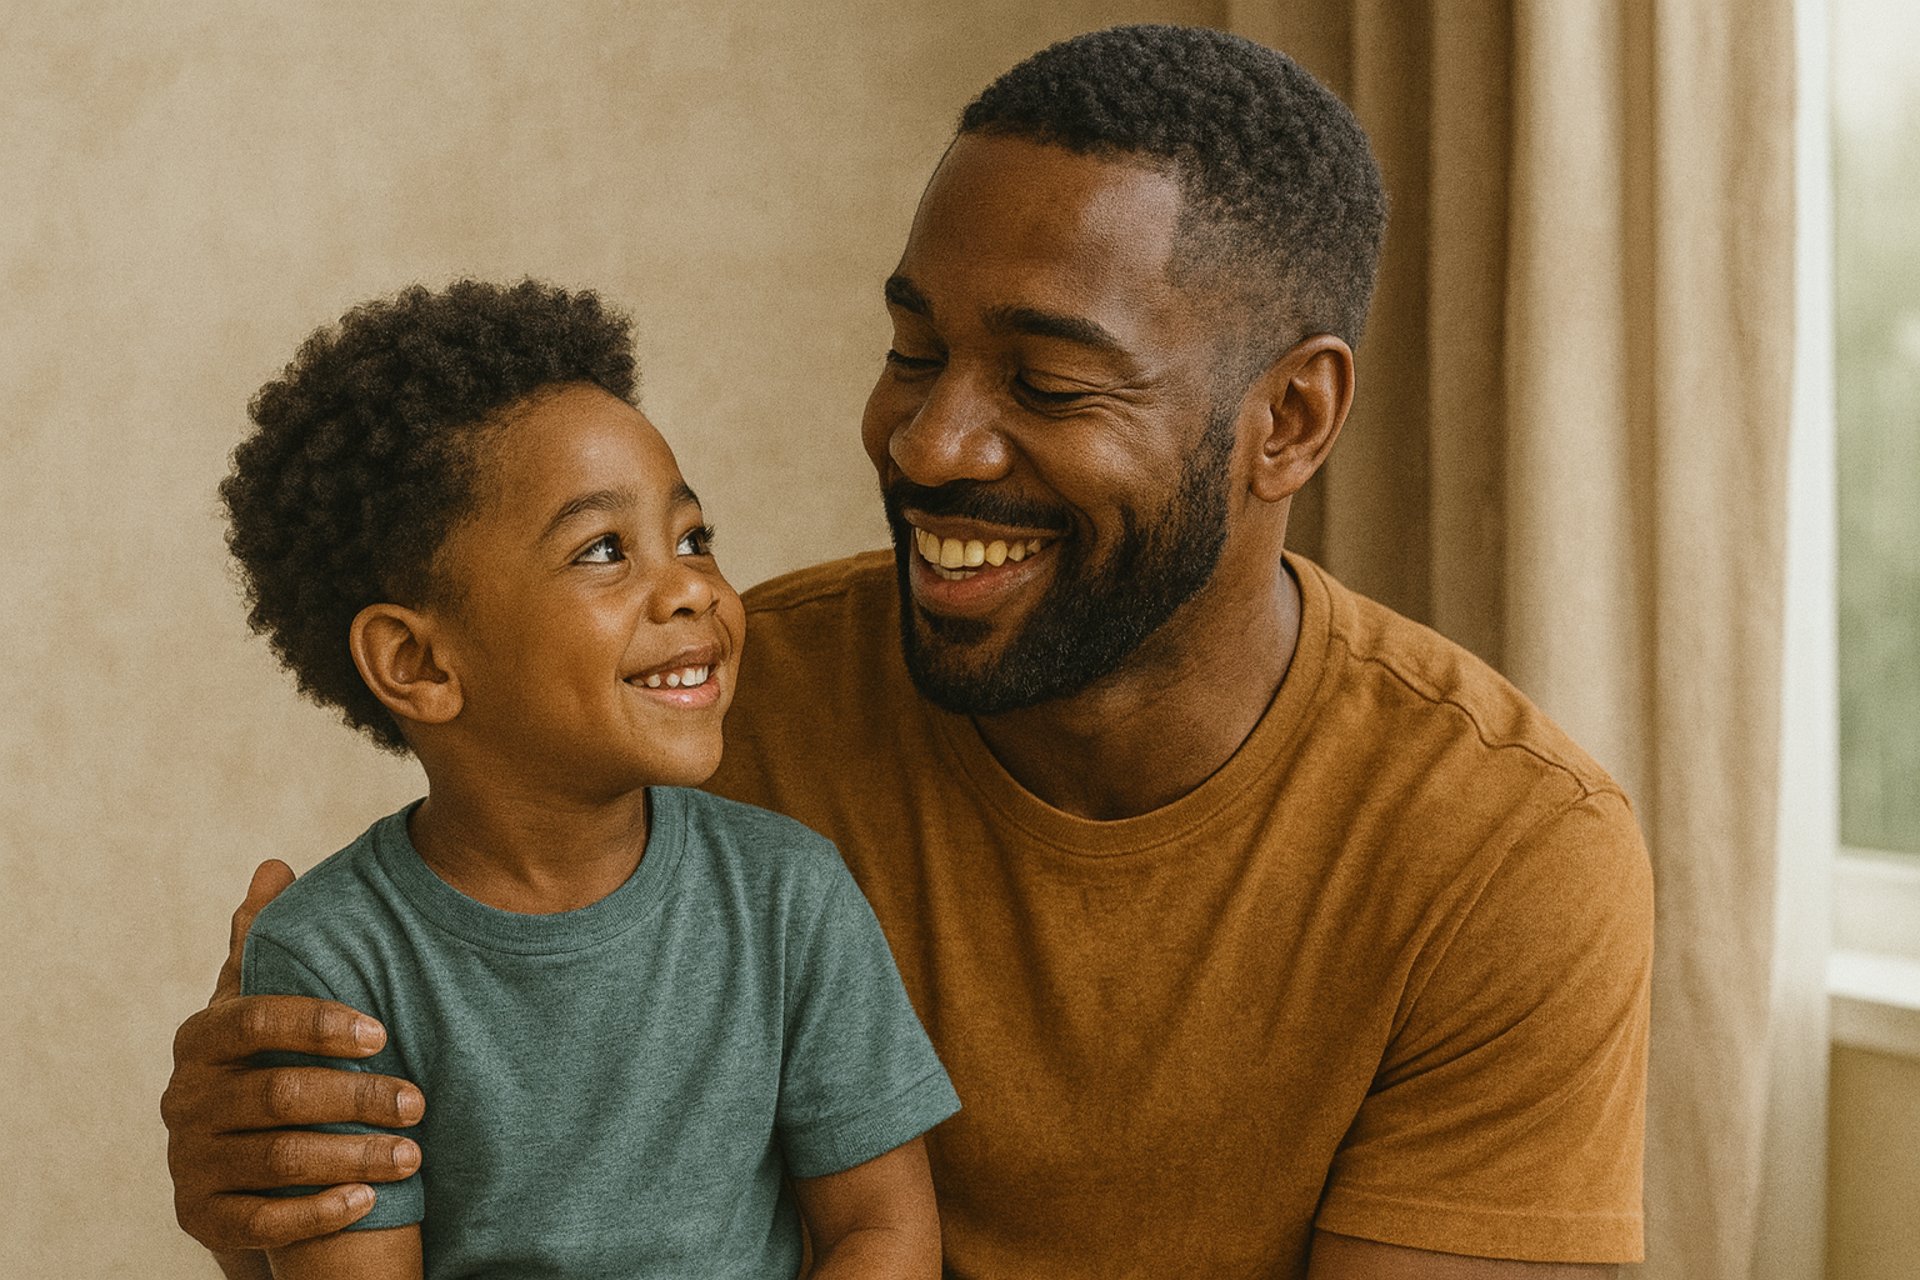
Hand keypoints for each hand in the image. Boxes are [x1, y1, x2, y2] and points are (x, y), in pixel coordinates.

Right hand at [161, 861, 425, 1252]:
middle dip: (355, 1099)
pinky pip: (258, 1221)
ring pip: (276, 1158)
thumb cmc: (263, 1060)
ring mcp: (190, 1161)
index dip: (317, 1024)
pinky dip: (316, 1210)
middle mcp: (185, 1099)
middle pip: (276, 1094)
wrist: (234, 1155)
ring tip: (413, 1152)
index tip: (383, 1032)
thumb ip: (263, 943)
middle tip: (420, 1102)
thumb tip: (274, 866)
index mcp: (202, 1039)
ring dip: (351, 1155)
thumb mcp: (260, 1004)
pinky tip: (368, 1199)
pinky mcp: (201, 1216)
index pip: (254, 1020)